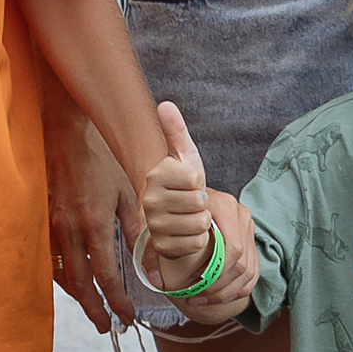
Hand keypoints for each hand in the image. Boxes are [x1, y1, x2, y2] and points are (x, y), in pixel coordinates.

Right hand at [44, 96, 139, 331]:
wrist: (67, 135)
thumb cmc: (102, 160)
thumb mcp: (129, 190)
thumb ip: (138, 227)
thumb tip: (151, 260)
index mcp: (94, 223)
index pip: (106, 275)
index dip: (116, 301)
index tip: (126, 317)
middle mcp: (69, 229)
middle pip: (80, 284)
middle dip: (94, 310)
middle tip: (108, 327)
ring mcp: (52, 227)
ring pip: (61, 275)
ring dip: (77, 297)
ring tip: (93, 310)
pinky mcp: (42, 222)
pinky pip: (50, 259)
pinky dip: (62, 277)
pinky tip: (73, 283)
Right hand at [139, 102, 214, 290]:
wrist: (175, 218)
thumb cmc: (182, 186)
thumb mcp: (184, 157)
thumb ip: (175, 131)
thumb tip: (165, 104)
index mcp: (156, 175)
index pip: (195, 178)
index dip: (199, 182)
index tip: (189, 184)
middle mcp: (150, 200)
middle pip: (199, 203)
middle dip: (201, 204)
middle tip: (190, 203)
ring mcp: (154, 225)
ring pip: (199, 223)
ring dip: (201, 222)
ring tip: (189, 217)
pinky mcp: (161, 247)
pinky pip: (196, 242)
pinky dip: (198, 240)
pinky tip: (187, 234)